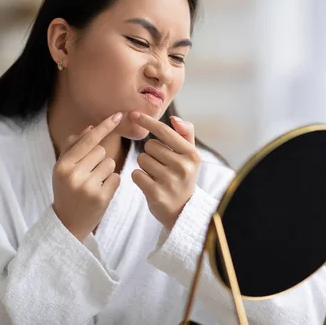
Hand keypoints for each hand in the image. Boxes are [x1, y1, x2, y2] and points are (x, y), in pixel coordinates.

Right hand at [52, 112, 122, 240]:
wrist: (68, 223)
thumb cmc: (66, 190)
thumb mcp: (62, 168)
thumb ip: (73, 146)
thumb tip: (90, 127)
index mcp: (63, 165)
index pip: (88, 140)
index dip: (104, 126)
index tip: (118, 115)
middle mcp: (74, 175)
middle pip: (101, 151)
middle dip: (98, 159)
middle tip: (87, 175)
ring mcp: (88, 187)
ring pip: (110, 163)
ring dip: (105, 171)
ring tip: (93, 184)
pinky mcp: (102, 198)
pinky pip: (116, 177)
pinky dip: (111, 183)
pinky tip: (100, 192)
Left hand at [129, 111, 199, 229]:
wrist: (183, 210)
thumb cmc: (183, 176)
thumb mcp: (190, 156)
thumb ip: (185, 134)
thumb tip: (175, 119)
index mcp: (192, 154)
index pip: (165, 132)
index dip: (147, 121)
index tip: (133, 114)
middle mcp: (183, 167)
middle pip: (150, 146)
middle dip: (151, 153)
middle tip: (161, 165)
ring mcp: (169, 182)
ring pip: (141, 159)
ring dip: (145, 166)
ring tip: (157, 175)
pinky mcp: (156, 194)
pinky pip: (136, 174)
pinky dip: (139, 177)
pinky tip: (150, 184)